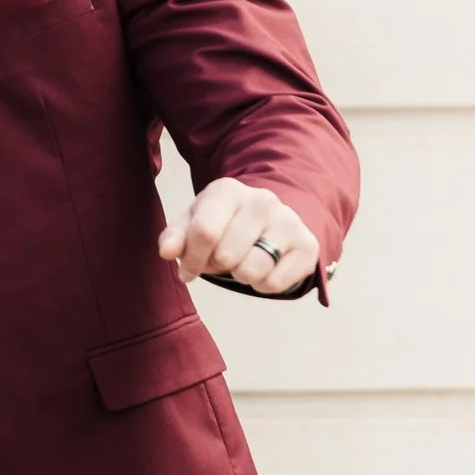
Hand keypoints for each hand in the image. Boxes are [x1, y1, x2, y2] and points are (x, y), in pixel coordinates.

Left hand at [158, 176, 318, 298]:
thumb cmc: (224, 224)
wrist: (272, 221)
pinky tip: (265, 267)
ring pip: (251, 271)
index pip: (204, 232)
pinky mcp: (308, 245)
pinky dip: (262, 284)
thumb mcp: (194, 223)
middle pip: (227, 256)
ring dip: (240, 276)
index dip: (192, 259)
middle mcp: (262, 200)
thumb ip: (175, 237)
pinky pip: (274, 284)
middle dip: (217, 266)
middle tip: (223, 258)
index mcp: (227, 191)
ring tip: (243, 261)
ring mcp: (288, 221)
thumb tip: (166, 252)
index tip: (187, 268)